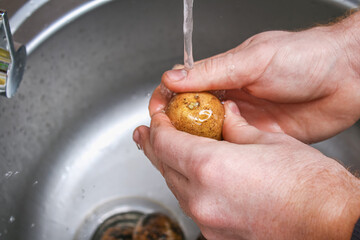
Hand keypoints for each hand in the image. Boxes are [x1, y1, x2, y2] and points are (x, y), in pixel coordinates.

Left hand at [133, 90, 359, 238]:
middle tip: (146, 131)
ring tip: (166, 150)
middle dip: (154, 144)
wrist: (333, 223)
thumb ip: (236, 127)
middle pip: (163, 165)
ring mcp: (208, 221)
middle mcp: (202, 199)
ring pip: (175, 186)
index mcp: (210, 167)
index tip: (158, 115)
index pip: (166, 141)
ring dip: (169, 166)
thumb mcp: (268, 140)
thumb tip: (224, 116)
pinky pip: (193, 204)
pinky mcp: (218, 235)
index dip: (158, 124)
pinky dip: (187, 186)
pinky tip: (194, 176)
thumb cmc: (309, 183)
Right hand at [161, 14, 359, 142]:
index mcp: (225, 75)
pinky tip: (214, 161)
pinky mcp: (260, 139)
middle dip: (176, 126)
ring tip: (184, 153)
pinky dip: (222, 156)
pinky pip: (234, 150)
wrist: (347, 78)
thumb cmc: (305, 57)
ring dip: (197, 144)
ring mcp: (244, 121)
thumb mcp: (254, 59)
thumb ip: (213, 70)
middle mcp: (231, 99)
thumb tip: (174, 77)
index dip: (167, 99)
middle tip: (163, 138)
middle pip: (193, 115)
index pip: (185, 88)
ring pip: (210, 135)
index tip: (156, 111)